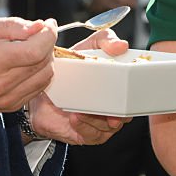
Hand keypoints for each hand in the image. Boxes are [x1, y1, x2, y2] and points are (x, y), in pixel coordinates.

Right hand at [0, 16, 56, 114]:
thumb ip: (13, 25)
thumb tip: (40, 27)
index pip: (36, 50)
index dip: (48, 34)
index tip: (48, 24)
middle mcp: (0, 84)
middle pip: (43, 63)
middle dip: (47, 44)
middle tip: (38, 33)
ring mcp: (5, 99)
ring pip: (45, 78)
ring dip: (45, 59)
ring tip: (31, 48)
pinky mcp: (8, 107)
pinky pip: (37, 89)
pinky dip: (39, 74)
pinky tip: (26, 64)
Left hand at [30, 26, 128, 143]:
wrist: (42, 92)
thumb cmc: (68, 70)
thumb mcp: (87, 48)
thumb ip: (104, 40)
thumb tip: (121, 45)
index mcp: (118, 87)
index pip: (134, 94)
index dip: (134, 95)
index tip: (127, 89)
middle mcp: (113, 107)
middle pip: (125, 115)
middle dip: (118, 113)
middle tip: (109, 105)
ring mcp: (101, 122)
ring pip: (108, 127)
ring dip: (97, 119)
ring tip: (83, 109)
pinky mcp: (87, 134)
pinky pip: (92, 135)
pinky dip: (85, 126)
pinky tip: (76, 117)